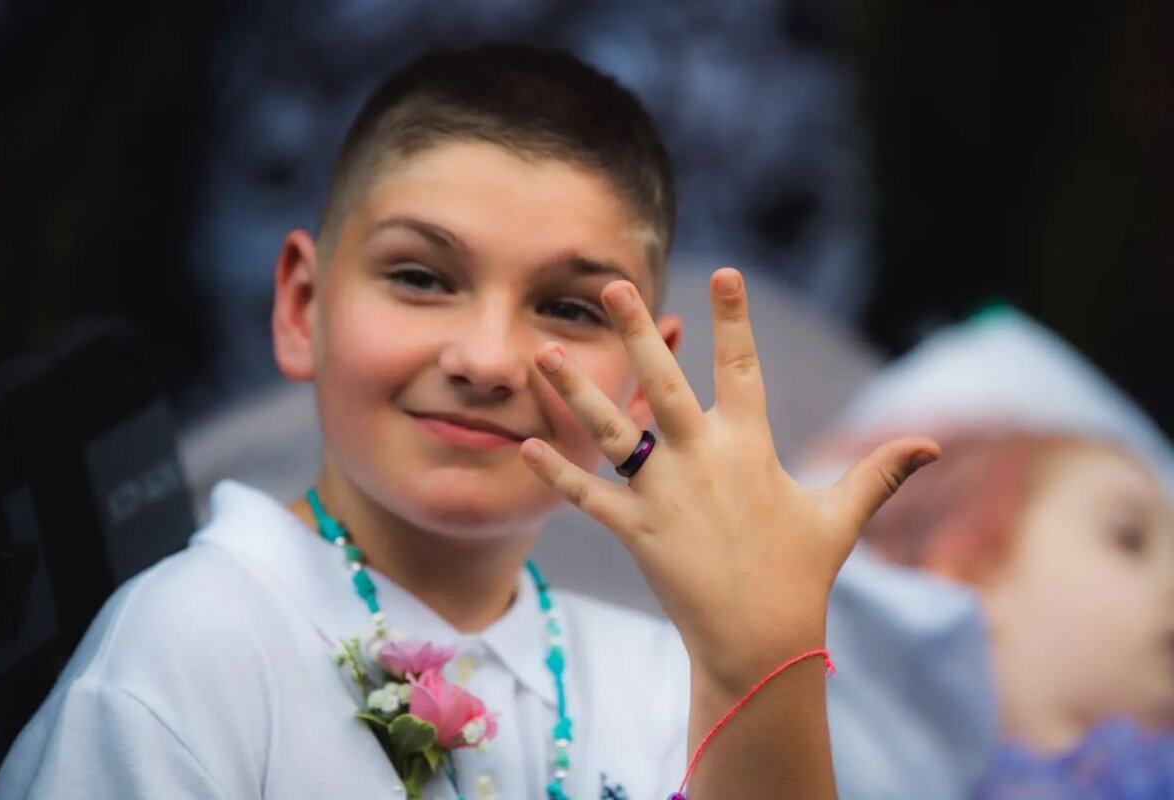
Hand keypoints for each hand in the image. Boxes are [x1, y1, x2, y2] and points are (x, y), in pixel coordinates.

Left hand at [519, 268, 937, 689]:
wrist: (762, 641)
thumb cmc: (802, 574)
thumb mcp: (840, 516)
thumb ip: (878, 472)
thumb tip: (933, 446)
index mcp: (751, 448)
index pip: (743, 367)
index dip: (734, 318)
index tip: (723, 272)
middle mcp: (703, 462)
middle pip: (664, 384)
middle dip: (639, 333)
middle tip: (614, 287)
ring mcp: (665, 496)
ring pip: (614, 433)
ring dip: (578, 393)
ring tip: (545, 354)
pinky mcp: (637, 533)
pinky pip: (590, 498)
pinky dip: (557, 475)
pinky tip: (524, 447)